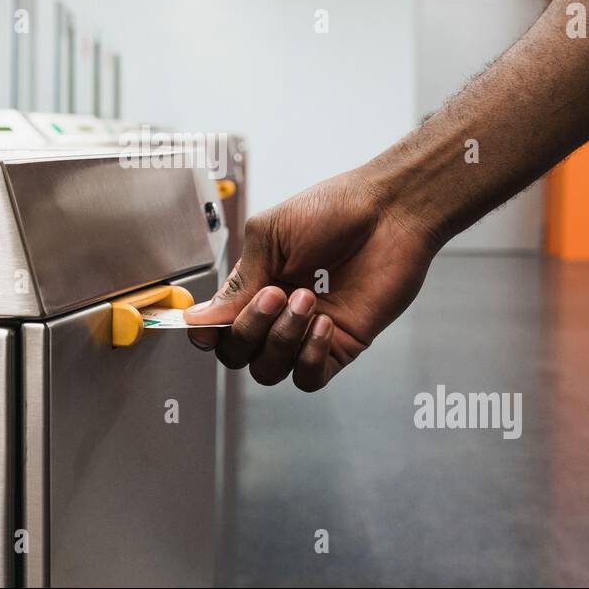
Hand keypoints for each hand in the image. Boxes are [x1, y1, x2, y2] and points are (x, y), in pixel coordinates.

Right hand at [185, 167, 438, 390]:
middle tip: (276, 293)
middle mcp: (276, 314)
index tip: (208, 326)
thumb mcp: (270, 234)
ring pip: (268, 370)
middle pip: (237, 354)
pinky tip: (325, 323)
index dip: (207, 333)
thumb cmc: (333, 210)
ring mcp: (307, 333)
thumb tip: (198, 317)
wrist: (389, 212)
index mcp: (254, 285)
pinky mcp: (341, 346)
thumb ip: (239, 281)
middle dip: (249, 328)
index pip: (217, 328)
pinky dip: (309, 356)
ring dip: (281, 339)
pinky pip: (309, 377)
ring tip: (307, 299)